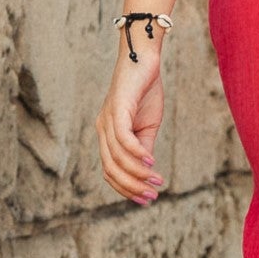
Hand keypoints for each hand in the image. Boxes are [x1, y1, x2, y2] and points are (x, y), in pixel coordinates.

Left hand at [96, 51, 165, 204]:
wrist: (145, 58)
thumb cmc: (145, 89)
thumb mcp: (147, 125)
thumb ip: (143, 148)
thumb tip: (145, 174)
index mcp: (107, 135)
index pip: (111, 171)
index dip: (126, 189)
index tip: (146, 199)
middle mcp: (102, 129)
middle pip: (111, 170)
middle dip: (131, 188)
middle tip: (152, 196)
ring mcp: (107, 119)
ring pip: (117, 158)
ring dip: (137, 175)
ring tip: (156, 182)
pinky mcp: (117, 108)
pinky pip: (123, 139)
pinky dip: (136, 154)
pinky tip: (151, 163)